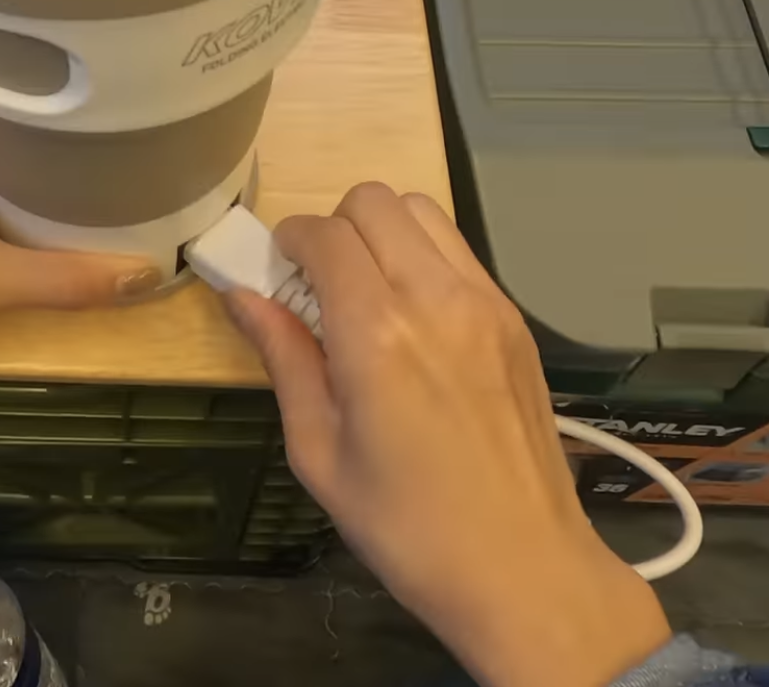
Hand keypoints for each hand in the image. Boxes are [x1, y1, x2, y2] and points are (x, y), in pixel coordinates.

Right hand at [219, 183, 669, 686]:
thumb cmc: (407, 528)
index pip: (325, 234)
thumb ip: (285, 361)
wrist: (523, 567)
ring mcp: (487, 304)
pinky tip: (413, 322)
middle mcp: (437, 298)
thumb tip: (245, 298)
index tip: (276, 274)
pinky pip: (461, 254)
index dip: (289, 242)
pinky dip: (425, 259)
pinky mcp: (515, 322)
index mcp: (378, 333)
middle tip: (318, 285)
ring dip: (383, 234)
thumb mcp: (320, 454)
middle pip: (376, 202)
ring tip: (366, 295)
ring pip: (424, 213)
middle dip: (335, 227)